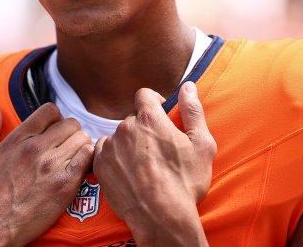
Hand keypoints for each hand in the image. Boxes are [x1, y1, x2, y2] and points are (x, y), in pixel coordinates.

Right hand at [0, 101, 93, 246]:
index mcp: (18, 139)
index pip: (50, 111)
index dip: (55, 118)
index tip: (53, 130)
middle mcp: (37, 148)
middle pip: (70, 123)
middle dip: (70, 132)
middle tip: (65, 147)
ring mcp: (52, 165)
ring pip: (82, 138)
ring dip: (80, 146)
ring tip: (73, 158)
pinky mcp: (65, 185)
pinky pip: (88, 158)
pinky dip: (88, 160)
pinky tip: (79, 169)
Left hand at [93, 82, 215, 246]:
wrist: (160, 216)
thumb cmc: (185, 182)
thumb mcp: (202, 145)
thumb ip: (193, 111)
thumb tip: (188, 86)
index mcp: (150, 118)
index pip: (144, 94)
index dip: (154, 103)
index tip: (161, 117)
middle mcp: (126, 127)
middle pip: (133, 118)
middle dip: (144, 129)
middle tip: (157, 150)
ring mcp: (110, 146)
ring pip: (118, 136)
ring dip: (128, 144)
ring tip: (143, 166)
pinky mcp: (100, 165)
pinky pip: (104, 152)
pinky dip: (114, 158)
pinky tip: (128, 172)